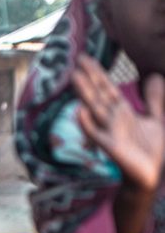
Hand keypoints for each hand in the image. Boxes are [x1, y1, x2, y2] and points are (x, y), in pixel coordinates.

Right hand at [72, 55, 164, 191]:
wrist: (150, 174)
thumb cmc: (151, 149)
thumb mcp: (156, 119)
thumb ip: (153, 100)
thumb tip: (154, 76)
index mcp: (122, 111)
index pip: (107, 88)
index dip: (97, 73)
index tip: (85, 58)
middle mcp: (112, 119)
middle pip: (99, 94)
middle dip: (89, 78)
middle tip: (77, 60)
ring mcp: (109, 132)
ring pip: (95, 108)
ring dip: (84, 93)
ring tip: (75, 77)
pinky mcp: (110, 147)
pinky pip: (96, 134)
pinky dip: (87, 124)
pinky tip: (79, 112)